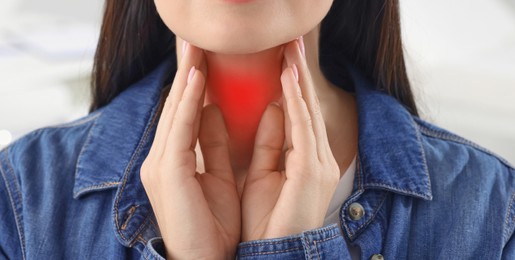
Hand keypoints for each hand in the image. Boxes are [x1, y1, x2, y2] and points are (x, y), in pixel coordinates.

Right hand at [140, 43, 239, 258]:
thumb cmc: (213, 226)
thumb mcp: (218, 175)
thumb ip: (214, 142)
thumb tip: (215, 109)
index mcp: (174, 160)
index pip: (184, 114)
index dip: (193, 85)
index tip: (203, 58)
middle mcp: (161, 159)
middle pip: (176, 107)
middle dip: (187, 73)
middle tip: (194, 43)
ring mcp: (159, 165)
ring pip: (174, 112)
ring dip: (187, 79)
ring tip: (195, 49)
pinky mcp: (167, 172)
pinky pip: (180, 130)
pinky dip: (188, 103)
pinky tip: (197, 79)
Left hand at [241, 39, 340, 240]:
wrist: (274, 256)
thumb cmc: (267, 222)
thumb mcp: (264, 173)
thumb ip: (269, 142)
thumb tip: (272, 109)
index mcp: (307, 161)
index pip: (301, 116)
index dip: (293, 87)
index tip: (283, 61)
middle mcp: (319, 160)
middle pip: (309, 109)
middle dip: (299, 76)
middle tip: (291, 45)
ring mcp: (320, 166)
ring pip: (309, 113)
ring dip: (298, 81)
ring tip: (289, 51)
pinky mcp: (312, 173)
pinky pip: (303, 129)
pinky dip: (296, 103)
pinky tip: (287, 80)